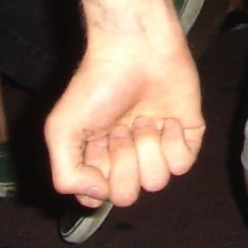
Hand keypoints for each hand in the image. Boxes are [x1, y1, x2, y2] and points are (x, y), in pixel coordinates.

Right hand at [45, 14, 204, 211]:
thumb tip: (97, 196)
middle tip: (120, 128)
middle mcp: (128, 157)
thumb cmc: (96, 84)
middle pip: (128, 195)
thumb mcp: (61, 130)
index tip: (96, 145)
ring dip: (147, 148)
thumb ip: (66, 175)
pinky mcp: (186, 135)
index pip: (99, 198)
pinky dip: (173, 142)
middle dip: (123, 163)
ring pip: (156, 182)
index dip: (98, 179)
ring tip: (142, 118)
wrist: (135, 49)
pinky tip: (166, 119)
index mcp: (98, 159)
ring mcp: (157, 147)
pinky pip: (183, 165)